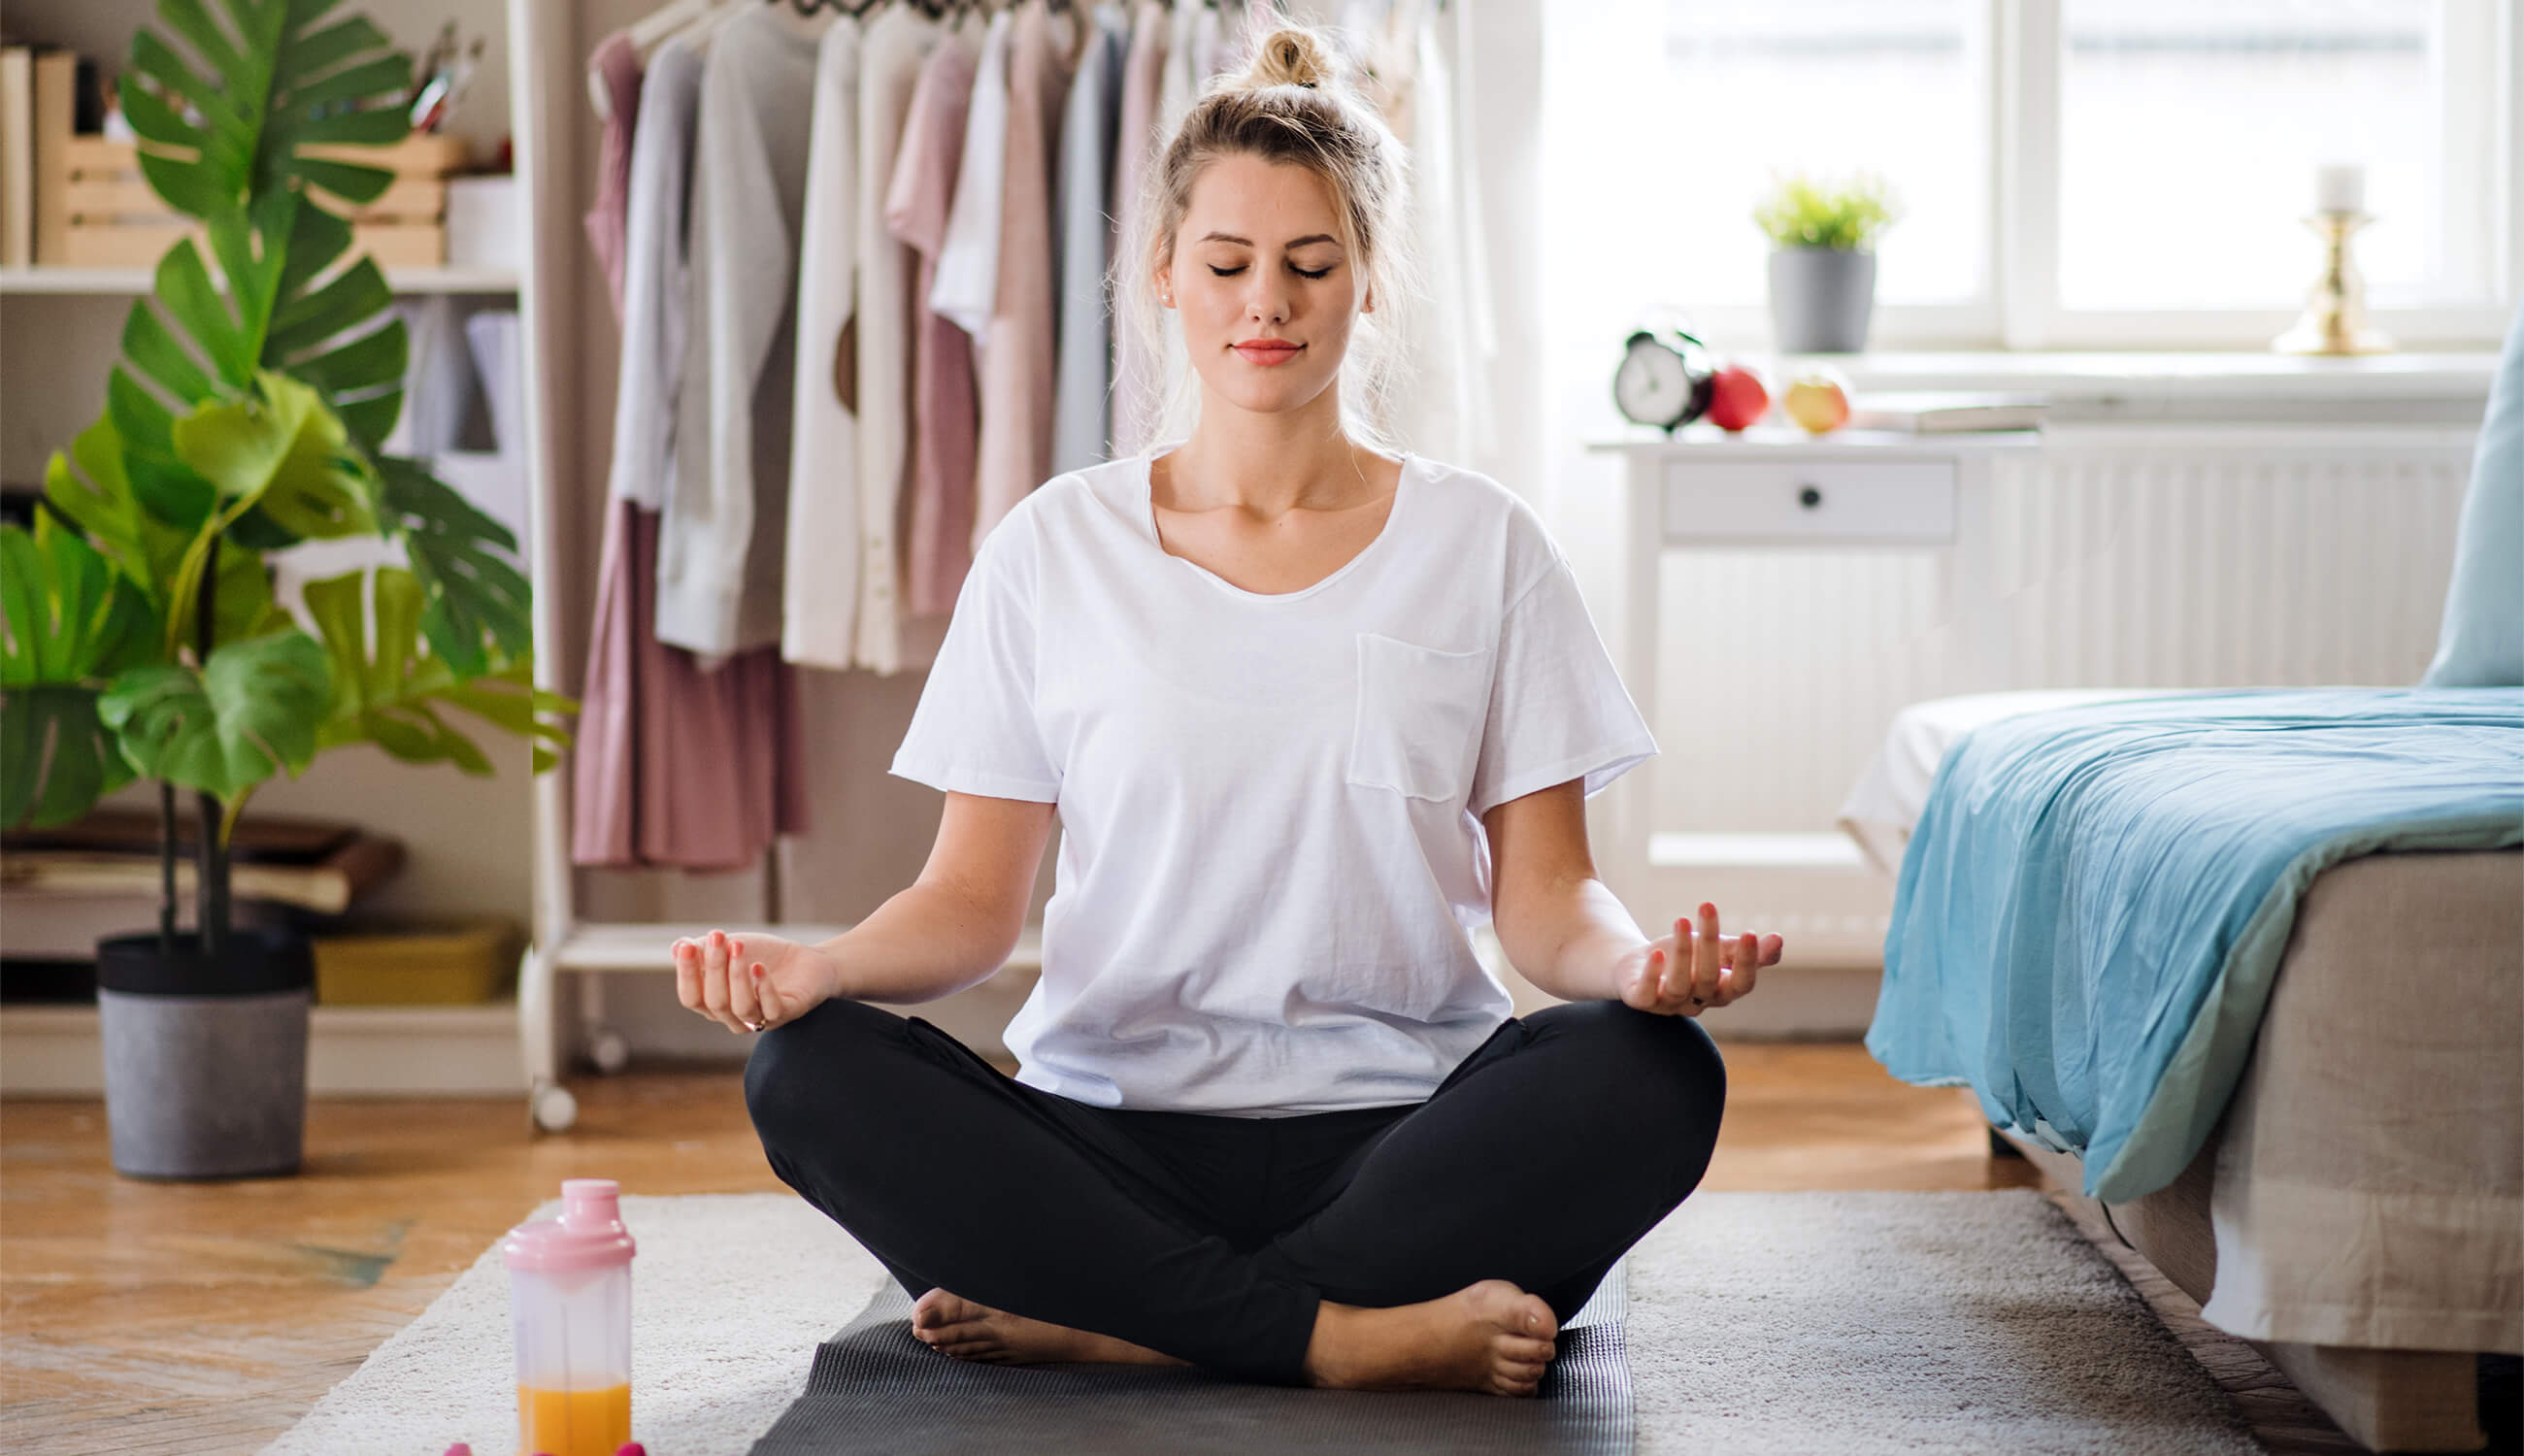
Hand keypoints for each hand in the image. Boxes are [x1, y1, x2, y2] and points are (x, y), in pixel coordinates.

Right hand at [671, 928, 840, 1034]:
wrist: (807, 960)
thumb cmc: (763, 955)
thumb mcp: (730, 948)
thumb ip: (704, 950)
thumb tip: (676, 947)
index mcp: (714, 1005)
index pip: (691, 998)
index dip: (686, 974)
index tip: (687, 946)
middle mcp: (734, 1018)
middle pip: (715, 1002)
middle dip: (713, 967)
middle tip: (717, 936)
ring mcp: (760, 1020)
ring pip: (740, 1008)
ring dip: (736, 976)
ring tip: (738, 946)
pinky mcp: (786, 1015)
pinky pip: (771, 1010)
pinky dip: (764, 988)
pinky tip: (759, 967)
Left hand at [1615, 901, 1780, 1016]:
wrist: (1638, 963)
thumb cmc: (1685, 956)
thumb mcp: (1717, 949)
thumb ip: (1745, 950)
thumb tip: (1779, 940)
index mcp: (1722, 991)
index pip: (1742, 984)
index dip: (1747, 962)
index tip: (1750, 932)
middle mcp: (1698, 1002)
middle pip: (1708, 978)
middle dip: (1710, 943)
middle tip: (1707, 907)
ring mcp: (1669, 1004)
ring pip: (1679, 984)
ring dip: (1682, 952)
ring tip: (1682, 919)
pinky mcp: (1641, 1001)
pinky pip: (1646, 995)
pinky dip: (1652, 975)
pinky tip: (1656, 954)